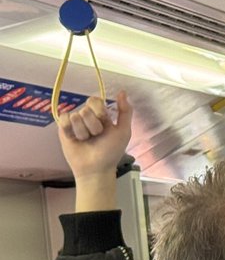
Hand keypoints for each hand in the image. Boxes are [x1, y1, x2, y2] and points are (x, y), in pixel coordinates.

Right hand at [59, 92, 131, 212]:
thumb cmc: (111, 151)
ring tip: (87, 140)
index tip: (104, 122)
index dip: (99, 111)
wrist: (95, 167)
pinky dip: (70, 130)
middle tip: (96, 135)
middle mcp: (88, 116)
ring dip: (83, 131)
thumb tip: (122, 91)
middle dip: (93, 124)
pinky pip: (63, 120)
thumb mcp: (123, 131)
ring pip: (75, 116)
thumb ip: (125, 111)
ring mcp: (75, 122)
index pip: (95, 100)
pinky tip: (75, 139)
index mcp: (102, 114)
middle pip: (86, 109)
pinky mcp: (63, 129)